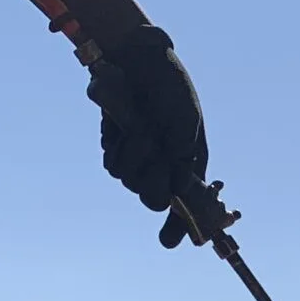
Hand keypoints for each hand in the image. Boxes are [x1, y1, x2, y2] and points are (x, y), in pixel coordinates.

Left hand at [85, 26, 208, 247]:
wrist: (136, 59)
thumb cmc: (169, 87)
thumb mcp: (185, 123)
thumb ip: (183, 160)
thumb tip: (176, 192)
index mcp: (188, 163)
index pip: (185, 205)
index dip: (179, 227)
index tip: (172, 241)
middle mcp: (162, 165)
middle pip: (151, 198)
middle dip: (152, 180)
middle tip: (157, 157)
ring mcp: (137, 157)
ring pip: (128, 180)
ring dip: (135, 155)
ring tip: (143, 127)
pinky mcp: (114, 145)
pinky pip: (112, 163)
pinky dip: (119, 146)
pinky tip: (125, 125)